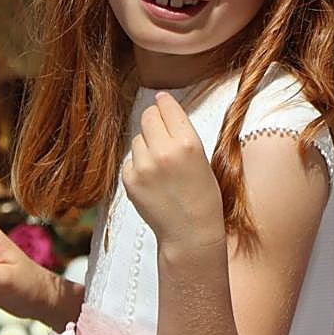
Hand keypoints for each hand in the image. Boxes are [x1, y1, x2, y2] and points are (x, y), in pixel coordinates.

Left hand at [122, 92, 223, 250]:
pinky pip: (130, 159)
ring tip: (161, 165)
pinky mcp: (130, 180)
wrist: (190, 233)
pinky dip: (139, 164)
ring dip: (147, 144)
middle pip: (147, 116)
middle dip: (154, 120)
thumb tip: (162, 105)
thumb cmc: (203, 196)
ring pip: (137, 138)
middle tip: (162, 132)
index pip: (167, 107)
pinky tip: (153, 179)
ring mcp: (143, 167)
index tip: (163, 102)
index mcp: (188, 143)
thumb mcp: (202, 158)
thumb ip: (182, 133)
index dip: (165, 103)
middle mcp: (163, 152)